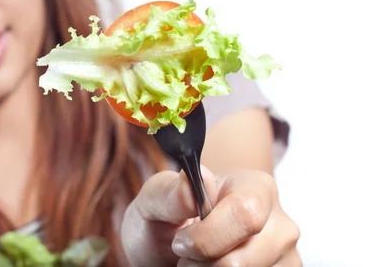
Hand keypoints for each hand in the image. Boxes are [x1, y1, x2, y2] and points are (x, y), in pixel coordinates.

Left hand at [120, 167, 300, 265]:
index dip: (206, 237)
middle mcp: (280, 222)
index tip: (181, 241)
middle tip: (186, 254)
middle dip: (202, 264)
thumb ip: (168, 191)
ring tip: (198, 262)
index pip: (246, 215)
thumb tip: (194, 181)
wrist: (166, 251)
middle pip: (242, 260)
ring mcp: (286, 257)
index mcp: (255, 187)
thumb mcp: (154, 201)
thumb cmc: (165, 219)